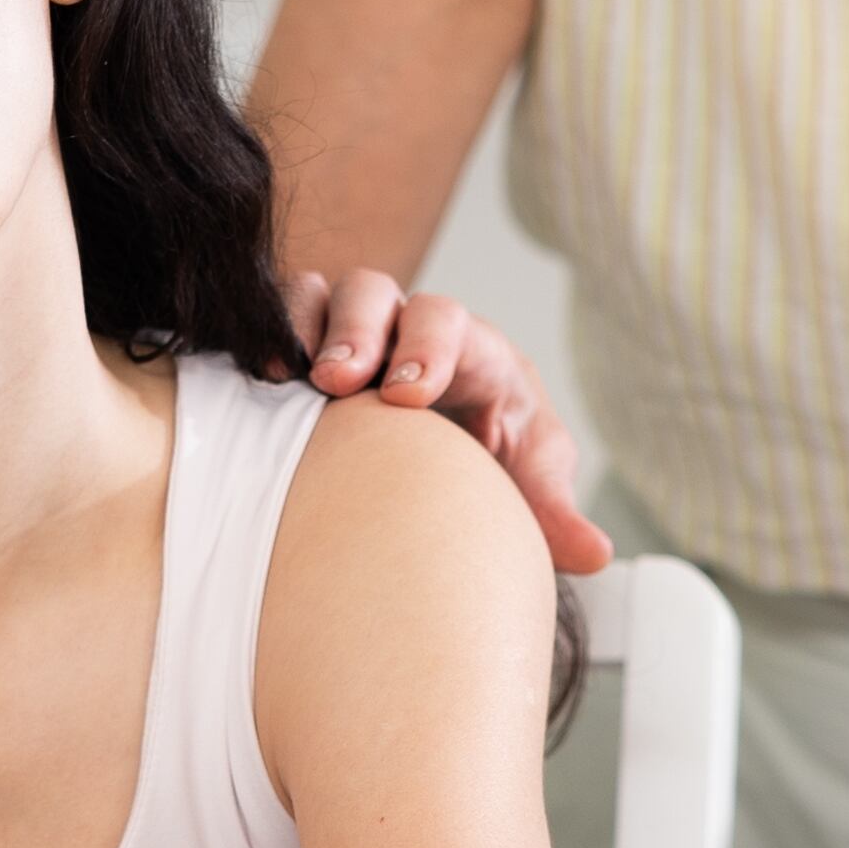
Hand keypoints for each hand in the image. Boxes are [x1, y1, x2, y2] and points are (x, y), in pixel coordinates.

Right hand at [287, 268, 609, 573]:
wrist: (451, 462)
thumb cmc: (497, 460)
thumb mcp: (529, 483)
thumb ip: (553, 512)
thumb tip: (596, 554)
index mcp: (469, 351)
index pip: (448, 327)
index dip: (427, 350)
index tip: (408, 398)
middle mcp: (404, 329)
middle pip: (375, 294)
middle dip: (357, 330)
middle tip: (338, 379)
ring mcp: (349, 334)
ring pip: (317, 297)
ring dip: (300, 329)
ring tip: (283, 379)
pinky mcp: (303, 352)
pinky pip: (275, 321)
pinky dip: (262, 340)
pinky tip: (251, 381)